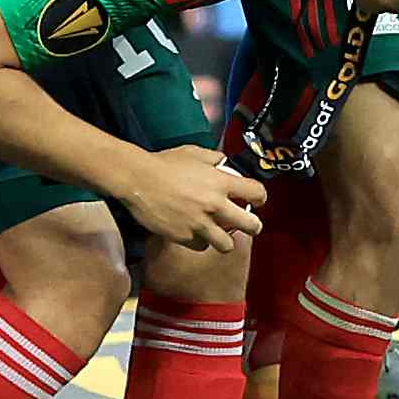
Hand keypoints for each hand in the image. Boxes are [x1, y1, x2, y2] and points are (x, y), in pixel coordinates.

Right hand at [123, 143, 270, 257]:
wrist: (138, 179)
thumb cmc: (163, 164)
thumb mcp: (193, 153)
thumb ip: (213, 158)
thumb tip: (222, 162)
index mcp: (221, 182)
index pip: (256, 192)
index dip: (260, 198)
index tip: (256, 201)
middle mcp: (215, 205)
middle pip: (251, 225)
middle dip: (254, 227)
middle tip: (249, 226)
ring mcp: (200, 223)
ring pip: (226, 244)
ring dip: (225, 240)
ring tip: (219, 235)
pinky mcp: (184, 236)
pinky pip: (200, 245)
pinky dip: (199, 241)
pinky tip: (194, 233)